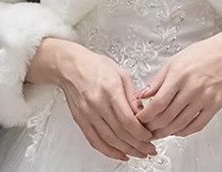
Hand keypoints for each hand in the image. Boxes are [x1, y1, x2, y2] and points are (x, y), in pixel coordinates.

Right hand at [56, 44, 157, 161]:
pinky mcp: (81, 121)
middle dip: (137, 145)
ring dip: (126, 150)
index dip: (140, 133)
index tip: (149, 136)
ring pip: (109, 140)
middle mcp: (97, 104)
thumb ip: (132, 95)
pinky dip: (109, 152)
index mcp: (110, 89)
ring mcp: (87, 114)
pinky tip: (120, 154)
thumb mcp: (121, 73)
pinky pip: (95, 141)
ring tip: (139, 154)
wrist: (71, 66)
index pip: (127, 120)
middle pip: (120, 133)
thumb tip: (142, 114)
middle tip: (149, 149)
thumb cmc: (96, 66)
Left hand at [134, 33, 221, 139]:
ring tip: (158, 133)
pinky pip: (197, 125)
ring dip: (167, 132)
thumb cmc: (201, 54)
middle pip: (167, 116)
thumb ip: (157, 80)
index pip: (158, 103)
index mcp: (178, 75)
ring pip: (180, 124)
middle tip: (146, 130)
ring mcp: (204, 98)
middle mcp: (191, 88)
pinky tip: (177, 131)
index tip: (139, 119)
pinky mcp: (214, 106)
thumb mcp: (174, 61)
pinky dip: (184, 132)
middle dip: (153, 126)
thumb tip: (142, 95)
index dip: (146, 115)